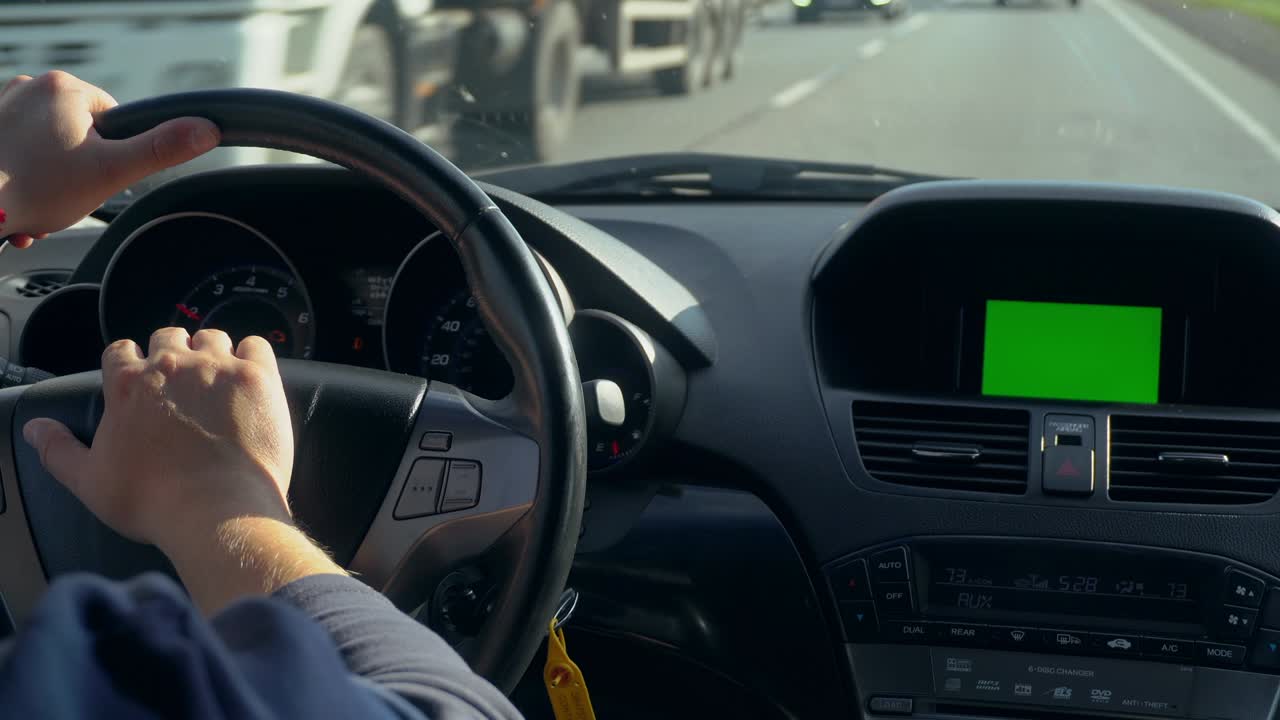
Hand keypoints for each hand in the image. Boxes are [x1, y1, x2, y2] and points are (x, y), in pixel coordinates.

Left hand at [0, 71, 219, 246]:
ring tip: (40, 201)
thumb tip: (207, 130)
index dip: (112, 154)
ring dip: (50, 180)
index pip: (113, 119)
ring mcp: (1, 106)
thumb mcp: (112, 171)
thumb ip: (161, 150)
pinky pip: (19, 151)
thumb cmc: (33, 189)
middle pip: (79, 134)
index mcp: (64, 87)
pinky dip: (24, 178)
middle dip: (76, 172)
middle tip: (66, 194)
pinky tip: (20, 199)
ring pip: (48, 146)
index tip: (93, 173)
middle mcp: (28, 86)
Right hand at [23, 328, 293, 551]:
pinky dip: (252, 355)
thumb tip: (34, 428)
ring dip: (211, 352)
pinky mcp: (257, 377)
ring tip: (217, 379)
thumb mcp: (89, 480)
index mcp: (127, 384)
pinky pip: (256, 345)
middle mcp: (171, 365)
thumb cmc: (151, 500)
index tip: (141, 381)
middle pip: (168, 337)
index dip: (130, 364)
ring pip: (211, 337)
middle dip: (172, 354)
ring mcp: (217, 367)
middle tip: (181, 383)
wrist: (216, 511)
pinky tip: (249, 375)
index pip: (121, 351)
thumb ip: (58, 450)